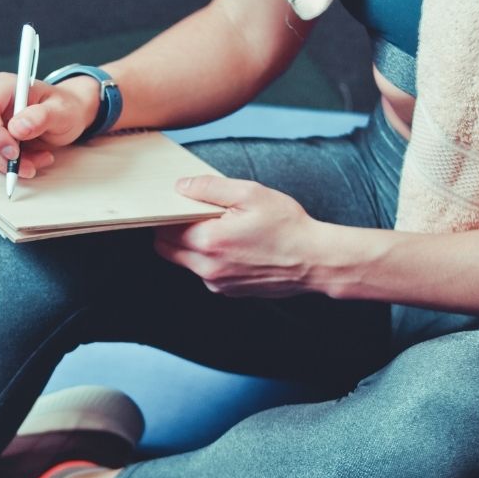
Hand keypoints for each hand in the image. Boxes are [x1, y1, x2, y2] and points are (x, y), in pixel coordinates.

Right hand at [0, 73, 100, 178]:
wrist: (67, 115)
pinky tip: (31, 160)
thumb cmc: (64, 108)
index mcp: (5, 85)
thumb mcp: (62, 112)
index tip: (14, 153)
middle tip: (29, 166)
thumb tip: (17, 127)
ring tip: (37, 161)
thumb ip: (41, 117)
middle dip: (2, 155)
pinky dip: (10, 164)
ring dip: (8, 163)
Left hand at [153, 176, 327, 297]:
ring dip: (190, 245)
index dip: (167, 212)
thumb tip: (181, 186)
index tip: (176, 202)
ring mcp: (216, 283)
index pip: (164, 227)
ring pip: (184, 261)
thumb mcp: (250, 194)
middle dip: (171, 230)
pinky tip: (233, 245)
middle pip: (165, 248)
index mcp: (209, 241)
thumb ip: (210, 188)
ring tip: (219, 228)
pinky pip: (204, 273)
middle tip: (193, 213)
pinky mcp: (227, 291)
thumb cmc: (287, 225)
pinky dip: (208, 259)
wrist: (314, 261)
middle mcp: (207, 267)